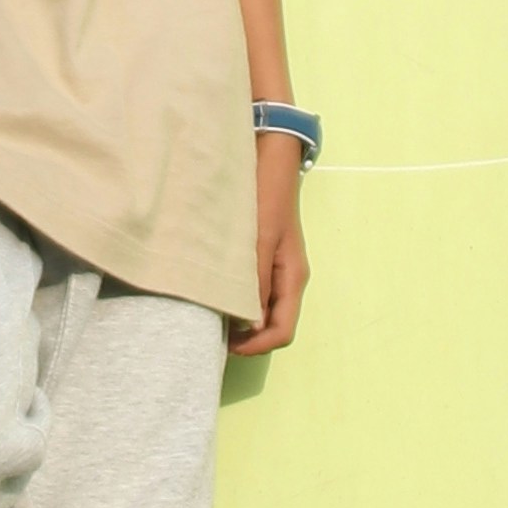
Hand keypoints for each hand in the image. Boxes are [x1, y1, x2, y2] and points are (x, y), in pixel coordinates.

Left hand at [229, 133, 309, 354]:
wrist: (269, 160)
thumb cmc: (265, 198)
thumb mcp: (259, 240)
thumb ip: (258, 283)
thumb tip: (254, 327)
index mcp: (294, 278)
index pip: (283, 331)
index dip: (257, 346)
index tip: (227, 347)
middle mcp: (289, 279)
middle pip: (275, 326)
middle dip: (249, 339)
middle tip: (214, 336)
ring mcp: (278, 269)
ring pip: (265, 311)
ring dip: (244, 321)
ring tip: (214, 318)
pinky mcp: (266, 258)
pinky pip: (257, 292)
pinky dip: (241, 302)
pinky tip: (218, 295)